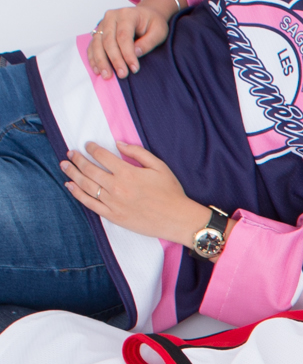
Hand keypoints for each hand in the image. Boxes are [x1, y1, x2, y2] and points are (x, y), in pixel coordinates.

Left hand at [61, 141, 209, 246]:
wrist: (177, 219)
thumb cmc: (171, 192)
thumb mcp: (159, 166)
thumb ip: (138, 153)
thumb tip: (118, 145)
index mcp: (128, 173)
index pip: (101, 156)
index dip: (91, 148)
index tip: (87, 145)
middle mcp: (116, 187)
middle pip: (89, 169)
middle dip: (77, 159)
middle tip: (70, 153)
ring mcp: (113, 202)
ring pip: (85, 185)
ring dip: (72, 173)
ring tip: (65, 166)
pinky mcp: (113, 215)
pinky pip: (89, 203)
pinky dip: (77, 193)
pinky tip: (70, 185)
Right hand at [87, 0, 172, 78]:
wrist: (145, 14)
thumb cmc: (153, 23)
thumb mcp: (159, 31)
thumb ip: (148, 42)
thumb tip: (136, 54)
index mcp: (126, 15)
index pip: (124, 36)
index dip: (128, 54)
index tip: (134, 69)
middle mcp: (111, 17)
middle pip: (108, 40)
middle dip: (115, 60)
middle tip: (122, 75)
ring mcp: (102, 23)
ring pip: (97, 43)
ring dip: (101, 61)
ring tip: (106, 75)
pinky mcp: (99, 31)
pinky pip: (92, 45)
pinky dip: (93, 58)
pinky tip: (97, 69)